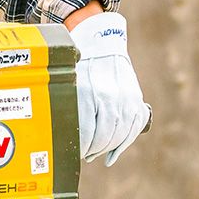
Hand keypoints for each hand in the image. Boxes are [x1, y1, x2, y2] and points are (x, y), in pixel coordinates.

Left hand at [69, 10, 149, 164]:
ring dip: (107, 148)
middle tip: (85, 155)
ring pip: (120, 133)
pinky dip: (123, 144)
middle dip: (94, 149)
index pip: (86, 130)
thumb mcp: (69, 84)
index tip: (75, 153)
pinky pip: (133, 127)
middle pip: (104, 135)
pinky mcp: (136, 98)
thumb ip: (68, 107)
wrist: (103, 43)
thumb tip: (62, 139)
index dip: (81, 147)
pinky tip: (112, 154)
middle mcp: (108, 95)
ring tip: (96, 153)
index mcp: (87, 92)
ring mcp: (125, 97)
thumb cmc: (80, 67)